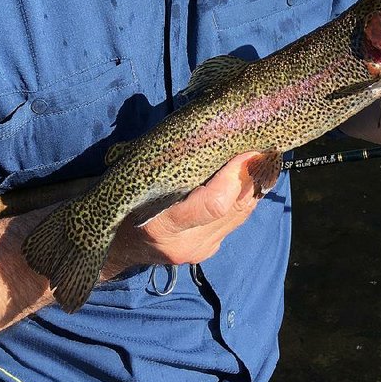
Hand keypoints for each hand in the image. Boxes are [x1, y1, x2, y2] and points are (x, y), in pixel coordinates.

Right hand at [101, 151, 263, 279]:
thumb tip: (208, 129)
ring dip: (255, 184)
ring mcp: (198, 251)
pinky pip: (235, 219)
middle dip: (254, 174)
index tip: (248, 147)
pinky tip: (248, 176)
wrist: (114, 247)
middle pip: (235, 207)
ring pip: (241, 213)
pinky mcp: (207, 251)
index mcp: (161, 223)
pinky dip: (243, 196)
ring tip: (264, 157)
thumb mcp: (138, 178)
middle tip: (266, 146)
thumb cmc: (124, 199)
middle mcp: (184, 242)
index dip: (237, 174)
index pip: (215, 203)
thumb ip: (171, 160)